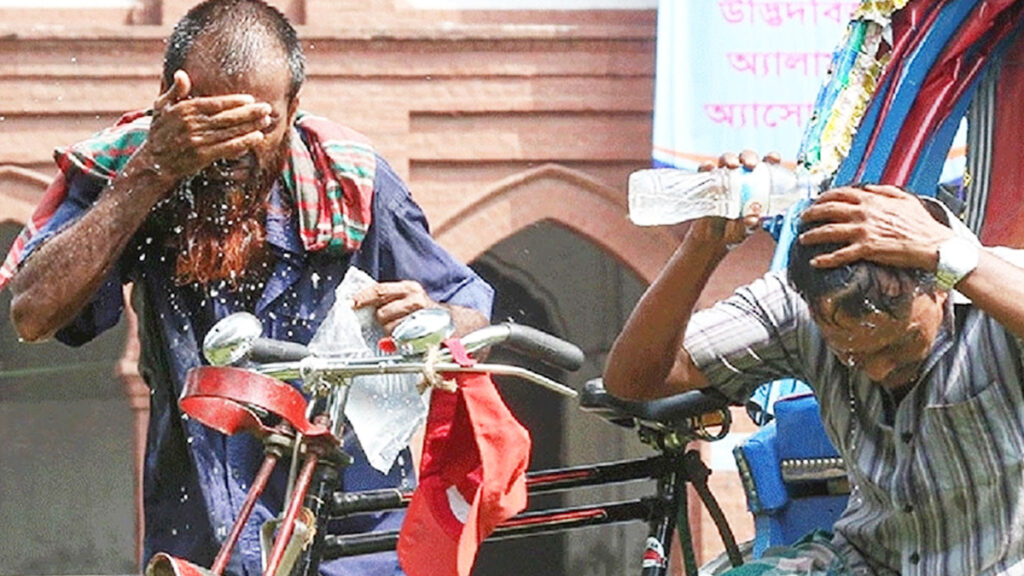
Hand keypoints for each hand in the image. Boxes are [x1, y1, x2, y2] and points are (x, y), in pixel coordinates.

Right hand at [141, 70, 271, 182]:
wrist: (154, 163)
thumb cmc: (160, 132)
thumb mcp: (161, 107)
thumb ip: (175, 91)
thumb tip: (182, 74)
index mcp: (184, 110)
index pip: (214, 104)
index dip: (233, 101)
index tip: (250, 99)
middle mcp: (192, 124)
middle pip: (226, 117)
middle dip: (249, 113)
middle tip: (267, 108)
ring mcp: (197, 141)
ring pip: (229, 132)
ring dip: (250, 126)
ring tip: (266, 121)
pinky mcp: (202, 156)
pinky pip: (227, 148)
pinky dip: (243, 143)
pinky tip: (257, 138)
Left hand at [351, 280, 436, 333]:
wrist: (446, 321)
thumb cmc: (420, 310)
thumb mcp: (406, 297)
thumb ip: (386, 297)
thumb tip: (358, 302)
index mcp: (408, 287)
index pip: (380, 290)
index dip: (363, 297)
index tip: (352, 303)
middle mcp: (415, 298)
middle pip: (382, 312)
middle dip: (380, 318)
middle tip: (385, 320)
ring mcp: (420, 315)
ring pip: (390, 327)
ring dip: (389, 330)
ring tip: (399, 328)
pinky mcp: (422, 331)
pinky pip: (400, 338)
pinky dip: (397, 339)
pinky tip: (404, 335)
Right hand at [692, 149, 782, 245]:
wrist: (711, 240)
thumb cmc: (733, 231)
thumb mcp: (744, 230)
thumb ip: (749, 224)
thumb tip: (754, 218)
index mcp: (757, 185)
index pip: (767, 167)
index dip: (771, 159)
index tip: (773, 158)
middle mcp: (741, 177)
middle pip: (746, 159)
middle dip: (749, 157)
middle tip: (751, 165)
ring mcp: (723, 178)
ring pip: (727, 160)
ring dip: (729, 158)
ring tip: (731, 165)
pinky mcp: (706, 181)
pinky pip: (705, 170)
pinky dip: (707, 167)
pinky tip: (710, 169)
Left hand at [797, 184, 954, 269]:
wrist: (934, 244)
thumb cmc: (922, 223)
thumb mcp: (905, 199)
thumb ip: (884, 191)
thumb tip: (869, 188)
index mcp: (872, 199)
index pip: (839, 194)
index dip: (823, 198)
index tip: (815, 202)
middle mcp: (864, 213)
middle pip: (828, 210)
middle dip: (811, 214)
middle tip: (802, 219)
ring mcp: (864, 231)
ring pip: (829, 231)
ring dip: (812, 235)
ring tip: (802, 239)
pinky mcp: (867, 249)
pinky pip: (840, 255)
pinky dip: (825, 259)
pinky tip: (815, 262)